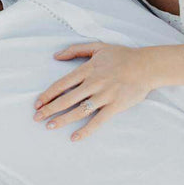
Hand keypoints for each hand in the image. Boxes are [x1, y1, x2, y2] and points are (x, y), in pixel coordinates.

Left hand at [34, 43, 155, 140]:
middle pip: (66, 99)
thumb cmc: (122, 56)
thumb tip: (56, 56)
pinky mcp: (115, 106)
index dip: (48, 95)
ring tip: (49, 126)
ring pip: (79, 110)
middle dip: (49, 109)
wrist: (147, 66)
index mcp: (87, 69)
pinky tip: (74, 137)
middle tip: (36, 118)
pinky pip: (98, 120)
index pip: (62, 84)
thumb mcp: (97, 47)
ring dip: (62, 119)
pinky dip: (85, 130)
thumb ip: (75, 50)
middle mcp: (93, 83)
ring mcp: (104, 95)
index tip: (37, 103)